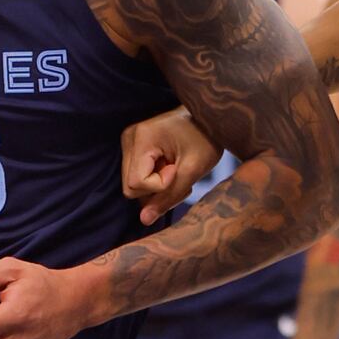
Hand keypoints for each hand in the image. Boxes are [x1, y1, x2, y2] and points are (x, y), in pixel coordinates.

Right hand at [121, 107, 217, 224]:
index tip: (178, 170)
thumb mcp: (192, 169)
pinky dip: (156, 180)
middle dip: (157, 190)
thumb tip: (144, 220)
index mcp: (141, 138)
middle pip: (130, 186)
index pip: (135, 184)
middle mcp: (129, 137)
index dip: (160, 187)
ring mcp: (130, 141)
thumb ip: (168, 196)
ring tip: (178, 172)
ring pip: (133, 184)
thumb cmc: (206, 138)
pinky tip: (172, 169)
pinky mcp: (135, 146)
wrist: (209, 117)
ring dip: (158, 187)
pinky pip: (138, 176)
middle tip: (180, 175)